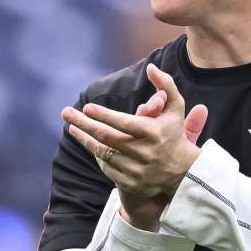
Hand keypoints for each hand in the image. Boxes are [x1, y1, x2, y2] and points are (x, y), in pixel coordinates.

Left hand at [63, 65, 207, 227]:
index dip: (103, 115)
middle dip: (84, 124)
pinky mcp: (132, 183)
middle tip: (66, 113)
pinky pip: (107, 168)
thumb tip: (150, 67)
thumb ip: (165, 85)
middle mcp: (144, 152)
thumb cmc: (174, 134)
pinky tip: (90, 143)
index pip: (123, 123)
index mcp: (153, 133)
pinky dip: (97, 155)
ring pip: (103, 153)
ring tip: (72, 127)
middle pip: (107, 137)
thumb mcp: (176, 108)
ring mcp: (137, 170)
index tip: (87, 107)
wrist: (183, 172)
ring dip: (85, 139)